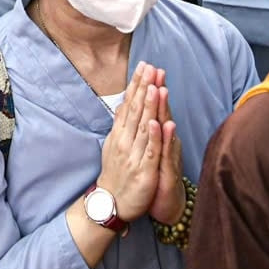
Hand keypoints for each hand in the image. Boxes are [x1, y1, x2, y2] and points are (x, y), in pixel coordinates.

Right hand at [96, 64, 165, 222]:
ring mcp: (133, 154)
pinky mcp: (144, 170)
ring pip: (143, 126)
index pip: (129, 103)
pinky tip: (157, 121)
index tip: (143, 65)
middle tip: (150, 67)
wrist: (112, 203)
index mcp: (120, 133)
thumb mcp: (115, 145)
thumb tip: (123, 103)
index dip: (136, 84)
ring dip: (149, 105)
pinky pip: (149, 150)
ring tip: (154, 86)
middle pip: (136, 110)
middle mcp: (124, 140)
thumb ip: (121, 124)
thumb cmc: (116, 173)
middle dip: (143, 87)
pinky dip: (153, 136)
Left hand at [147, 81, 185, 224]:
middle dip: (158, 91)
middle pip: (161, 112)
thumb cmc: (153, 171)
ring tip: (160, 89)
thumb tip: (136, 104)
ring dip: (163, 109)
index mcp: (157, 134)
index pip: (153, 107)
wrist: (163, 202)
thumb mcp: (147, 146)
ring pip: (166, 129)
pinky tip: (163, 125)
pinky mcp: (168, 170)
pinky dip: (164, 138)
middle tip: (156, 70)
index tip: (148, 67)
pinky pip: (166, 153)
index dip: (150, 87)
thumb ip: (144, 125)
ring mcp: (168, 154)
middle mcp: (165, 141)